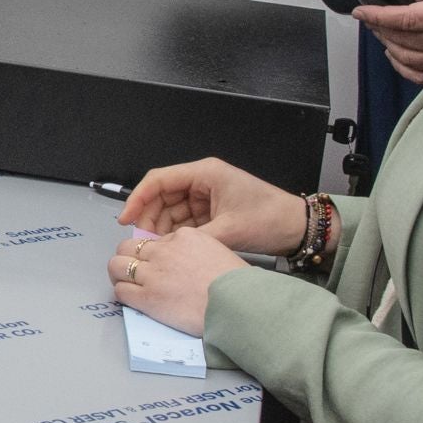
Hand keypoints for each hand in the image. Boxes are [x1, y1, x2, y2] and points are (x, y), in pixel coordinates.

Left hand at [107, 226, 244, 335]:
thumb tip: (186, 263)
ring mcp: (153, 274)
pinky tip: (132, 298)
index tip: (156, 262)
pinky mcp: (147, 297)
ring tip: (125, 282)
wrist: (237, 304)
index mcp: (184, 237)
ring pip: (117, 265)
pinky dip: (122, 293)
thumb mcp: (218, 253)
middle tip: (132, 269)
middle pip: (129, 246)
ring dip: (118, 273)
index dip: (153, 253)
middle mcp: (164, 252)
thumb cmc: (236, 285)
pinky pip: (120, 290)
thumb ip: (197, 252)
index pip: (155, 239)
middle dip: (128, 257)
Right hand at [117, 158, 301, 253]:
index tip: (125, 217)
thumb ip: (194, 238)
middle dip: (149, 216)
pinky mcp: (211, 210)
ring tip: (156, 246)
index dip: (138, 198)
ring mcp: (206, 195)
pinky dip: (175, 232)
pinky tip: (170, 246)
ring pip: (170, 209)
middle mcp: (203, 181)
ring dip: (161, 227)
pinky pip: (184, 219)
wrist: (297, 227)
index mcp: (206, 173)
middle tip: (142, 239)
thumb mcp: (229, 230)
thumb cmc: (271, 218)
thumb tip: (166, 249)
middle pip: (162, 195)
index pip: (159, 180)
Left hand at [355, 0, 422, 85]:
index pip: (407, 18)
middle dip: (380, 27)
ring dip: (389, 45)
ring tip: (380, 31)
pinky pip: (422, 74)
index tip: (362, 11)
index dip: (380, 15)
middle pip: (404, 38)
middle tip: (369, 17)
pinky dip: (403, 66)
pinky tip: (396, 55)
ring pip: (409, 57)